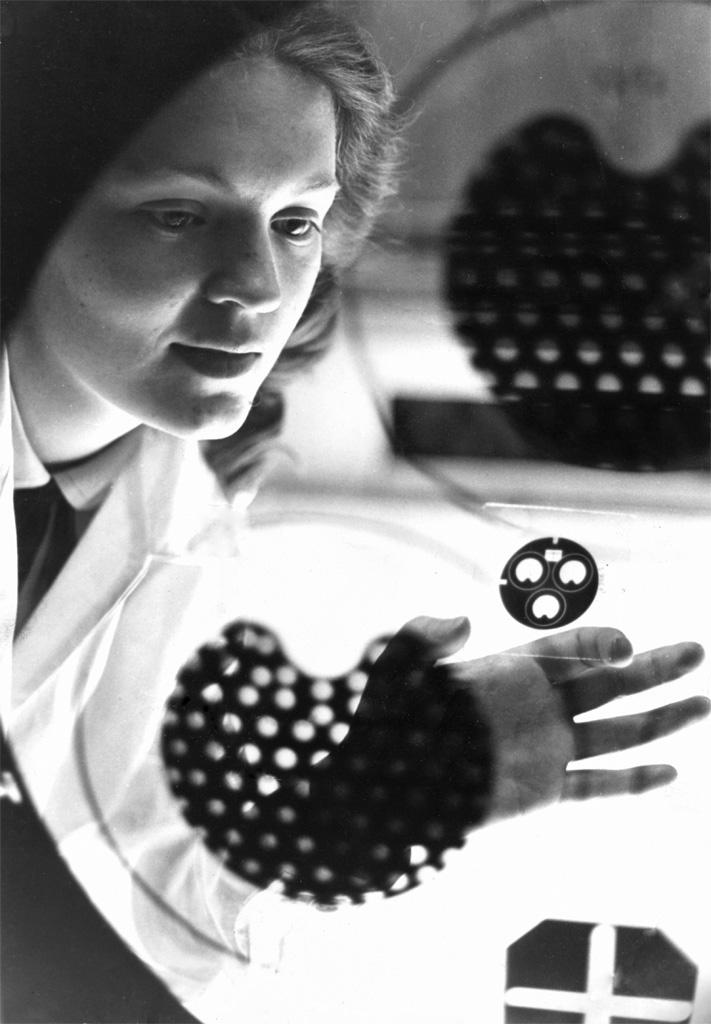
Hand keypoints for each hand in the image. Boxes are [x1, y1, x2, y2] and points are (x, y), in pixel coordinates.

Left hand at [346, 616, 707, 824]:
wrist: (391, 786)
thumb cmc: (391, 722)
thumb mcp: (401, 668)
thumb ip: (427, 638)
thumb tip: (462, 620)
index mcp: (515, 669)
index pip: (574, 648)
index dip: (602, 642)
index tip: (625, 647)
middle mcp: (541, 704)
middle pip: (610, 682)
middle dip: (655, 668)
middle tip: (696, 652)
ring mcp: (549, 746)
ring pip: (618, 731)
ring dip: (661, 718)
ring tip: (702, 703)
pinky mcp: (547, 789)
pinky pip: (599, 784)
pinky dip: (634, 780)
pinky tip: (670, 771)